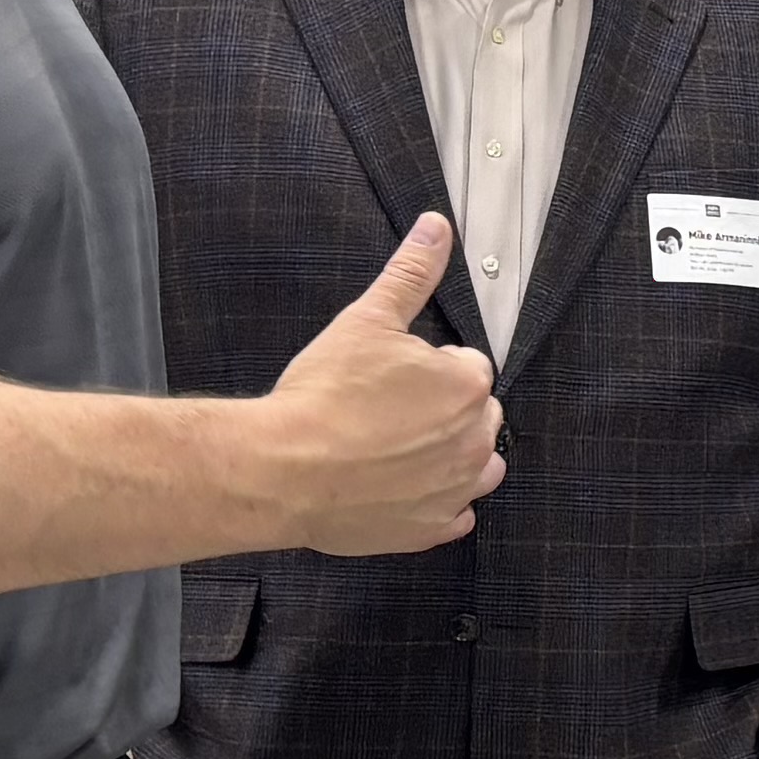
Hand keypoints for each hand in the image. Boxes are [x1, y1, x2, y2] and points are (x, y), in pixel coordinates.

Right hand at [255, 216, 501, 553]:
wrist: (282, 469)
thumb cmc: (321, 398)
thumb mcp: (366, 321)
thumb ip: (409, 274)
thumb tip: (436, 229)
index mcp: (466, 387)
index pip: (468, 367)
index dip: (430, 369)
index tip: (395, 378)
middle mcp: (474, 441)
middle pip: (476, 415)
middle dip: (441, 410)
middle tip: (385, 412)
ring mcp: (455, 490)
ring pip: (474, 465)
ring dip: (448, 456)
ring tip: (395, 449)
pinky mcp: (432, 530)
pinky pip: (454, 513)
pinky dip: (434, 502)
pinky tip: (398, 487)